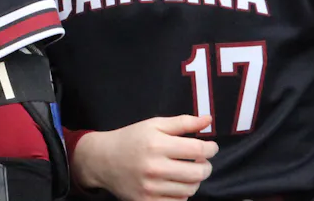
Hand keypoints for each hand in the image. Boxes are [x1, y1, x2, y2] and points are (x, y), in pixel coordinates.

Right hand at [72, 115, 217, 200]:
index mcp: (157, 145)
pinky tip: (174, 183)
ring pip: (190, 189)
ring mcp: (151, 188)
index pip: (198, 150)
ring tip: (185, 170)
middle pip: (199, 173)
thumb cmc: (131, 139)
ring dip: (194, 180)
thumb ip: (183, 122)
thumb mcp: (154, 125)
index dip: (211, 148)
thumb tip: (208, 120)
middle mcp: (154, 168)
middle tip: (200, 161)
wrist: (102, 160)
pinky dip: (181, 193)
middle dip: (206, 166)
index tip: (210, 147)